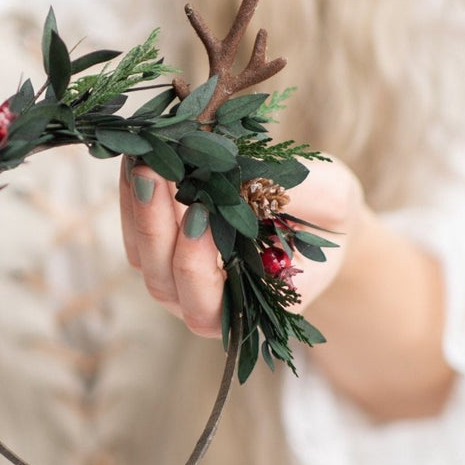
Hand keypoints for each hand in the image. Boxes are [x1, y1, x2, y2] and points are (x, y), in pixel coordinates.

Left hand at [119, 153, 367, 333]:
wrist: (313, 213)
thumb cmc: (326, 216)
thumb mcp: (333, 199)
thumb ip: (305, 195)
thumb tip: (254, 175)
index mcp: (251, 309)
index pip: (209, 303)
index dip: (196, 265)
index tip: (198, 213)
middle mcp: (206, 302)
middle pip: (164, 281)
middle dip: (155, 228)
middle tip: (153, 174)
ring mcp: (178, 278)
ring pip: (142, 256)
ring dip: (137, 208)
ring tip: (143, 158)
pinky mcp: (161, 247)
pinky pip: (135, 230)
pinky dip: (132, 194)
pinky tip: (138, 155)